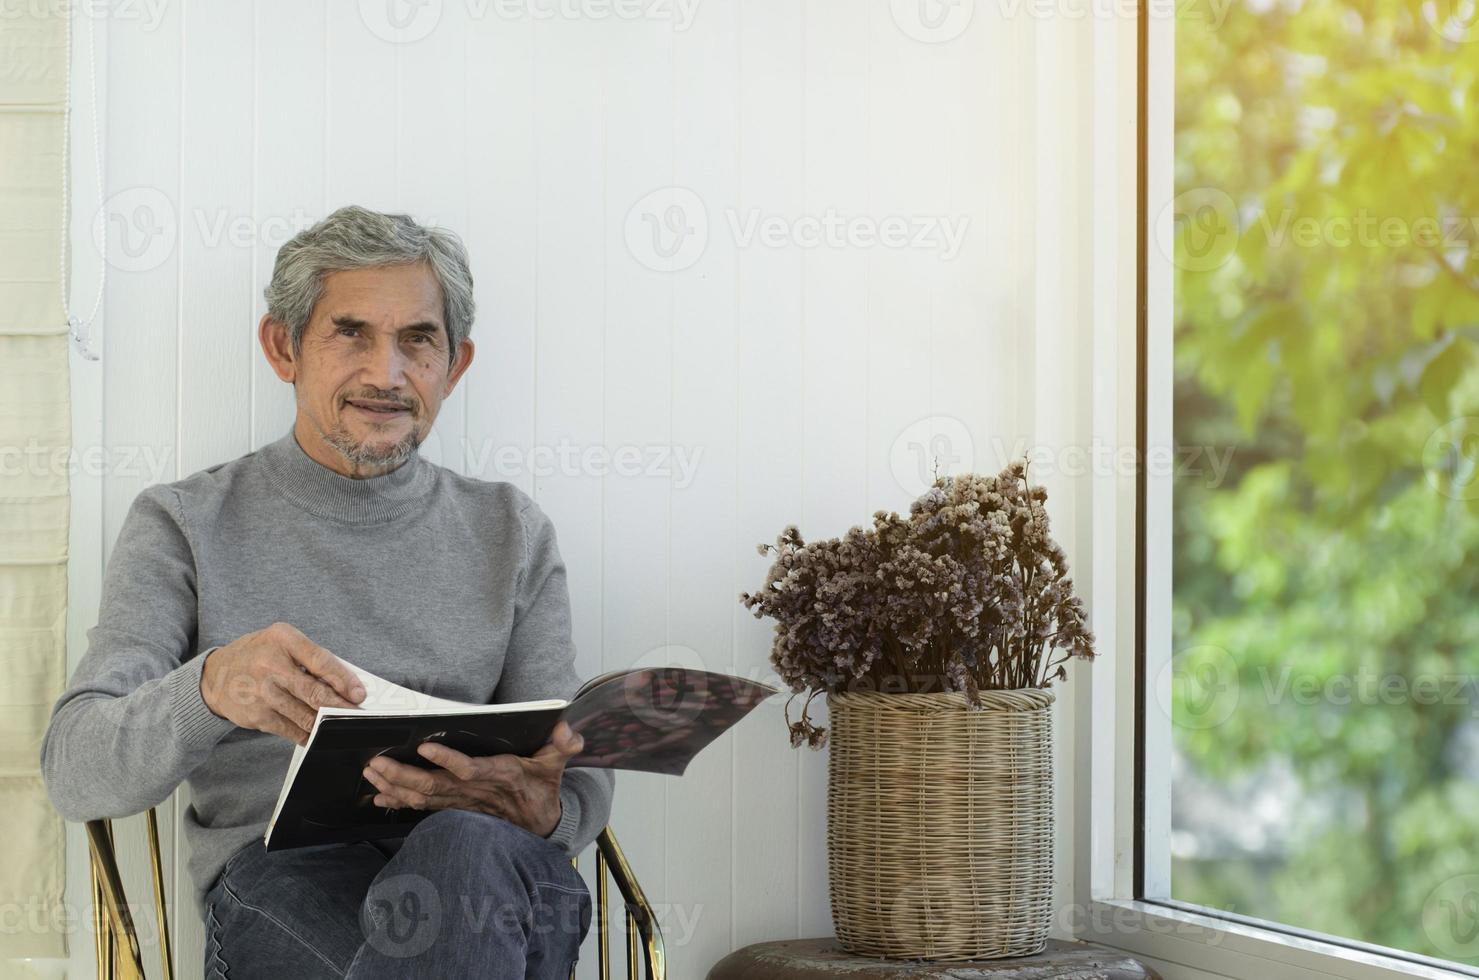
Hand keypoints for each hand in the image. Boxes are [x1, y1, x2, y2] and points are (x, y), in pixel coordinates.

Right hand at [200, 622, 365, 745]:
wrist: (215, 676)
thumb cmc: (259, 655)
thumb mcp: (282, 642)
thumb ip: (310, 658)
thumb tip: (345, 683)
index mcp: (282, 639)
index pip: (320, 660)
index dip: (343, 679)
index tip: (359, 694)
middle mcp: (270, 665)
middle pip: (314, 691)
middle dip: (340, 706)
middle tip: (357, 713)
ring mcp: (262, 693)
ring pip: (305, 715)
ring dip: (327, 722)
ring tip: (342, 724)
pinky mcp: (257, 716)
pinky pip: (290, 729)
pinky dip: (308, 733)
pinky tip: (318, 734)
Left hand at [361, 721, 583, 837]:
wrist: (540, 825)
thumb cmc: (543, 787)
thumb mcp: (557, 763)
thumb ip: (564, 745)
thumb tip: (570, 731)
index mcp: (499, 775)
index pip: (470, 769)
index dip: (448, 761)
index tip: (425, 747)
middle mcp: (475, 792)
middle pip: (435, 786)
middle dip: (403, 775)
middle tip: (376, 762)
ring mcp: (462, 803)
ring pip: (424, 797)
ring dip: (395, 786)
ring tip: (371, 773)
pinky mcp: (454, 808)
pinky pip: (422, 807)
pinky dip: (400, 801)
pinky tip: (378, 796)